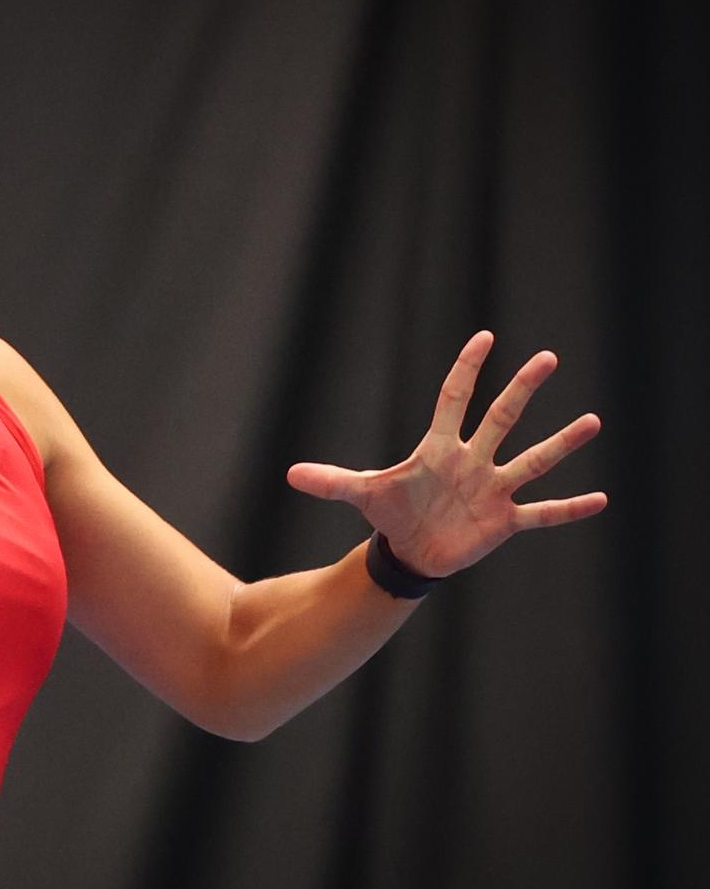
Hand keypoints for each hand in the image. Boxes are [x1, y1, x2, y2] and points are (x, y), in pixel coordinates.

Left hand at [286, 331, 606, 577]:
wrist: (411, 551)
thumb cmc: (393, 513)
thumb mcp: (363, 494)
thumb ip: (332, 482)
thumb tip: (289, 474)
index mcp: (439, 448)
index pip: (453, 399)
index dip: (466, 370)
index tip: (483, 338)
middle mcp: (473, 461)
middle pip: (500, 419)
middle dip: (520, 390)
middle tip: (547, 357)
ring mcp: (493, 489)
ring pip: (532, 461)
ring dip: (560, 444)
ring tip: (591, 421)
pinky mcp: (504, 522)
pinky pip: (543, 512)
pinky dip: (569, 508)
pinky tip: (601, 499)